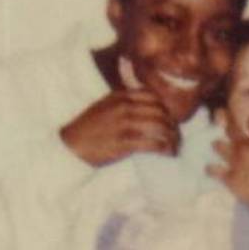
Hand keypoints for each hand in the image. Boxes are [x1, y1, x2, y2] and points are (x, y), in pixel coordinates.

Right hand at [60, 89, 178, 166]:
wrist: (72, 144)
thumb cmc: (88, 128)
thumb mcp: (103, 106)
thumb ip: (121, 101)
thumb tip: (140, 102)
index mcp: (120, 96)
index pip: (152, 96)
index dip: (165, 108)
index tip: (169, 119)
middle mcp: (125, 107)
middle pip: (160, 111)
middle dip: (172, 124)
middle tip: (176, 135)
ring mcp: (125, 124)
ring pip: (160, 126)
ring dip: (172, 137)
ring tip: (175, 146)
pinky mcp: (125, 142)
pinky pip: (153, 143)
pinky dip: (165, 148)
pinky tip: (169, 153)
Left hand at [209, 118, 248, 218]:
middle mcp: (246, 147)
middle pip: (231, 128)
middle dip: (230, 125)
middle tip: (231, 128)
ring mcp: (236, 162)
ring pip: (218, 145)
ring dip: (219, 145)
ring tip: (218, 146)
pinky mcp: (230, 178)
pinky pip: (213, 170)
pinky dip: (211, 169)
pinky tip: (210, 168)